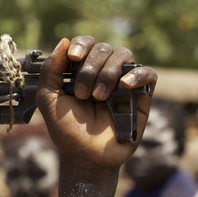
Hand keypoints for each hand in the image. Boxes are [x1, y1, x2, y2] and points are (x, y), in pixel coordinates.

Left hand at [36, 36, 155, 168]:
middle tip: (82, 94)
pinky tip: (124, 86)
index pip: (86, 43)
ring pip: (124, 56)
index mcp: (80, 70)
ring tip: (98, 97)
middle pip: (104, 48)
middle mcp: (103, 72)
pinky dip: (137, 74)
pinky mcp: (141, 95)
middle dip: (90, 68)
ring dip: (108, 73)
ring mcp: (123, 82)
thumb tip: (63, 41)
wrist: (85, 155)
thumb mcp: (49, 98)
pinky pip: (148, 73)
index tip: (73, 57)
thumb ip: (50, 70)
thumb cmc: (66, 129)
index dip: (81, 45)